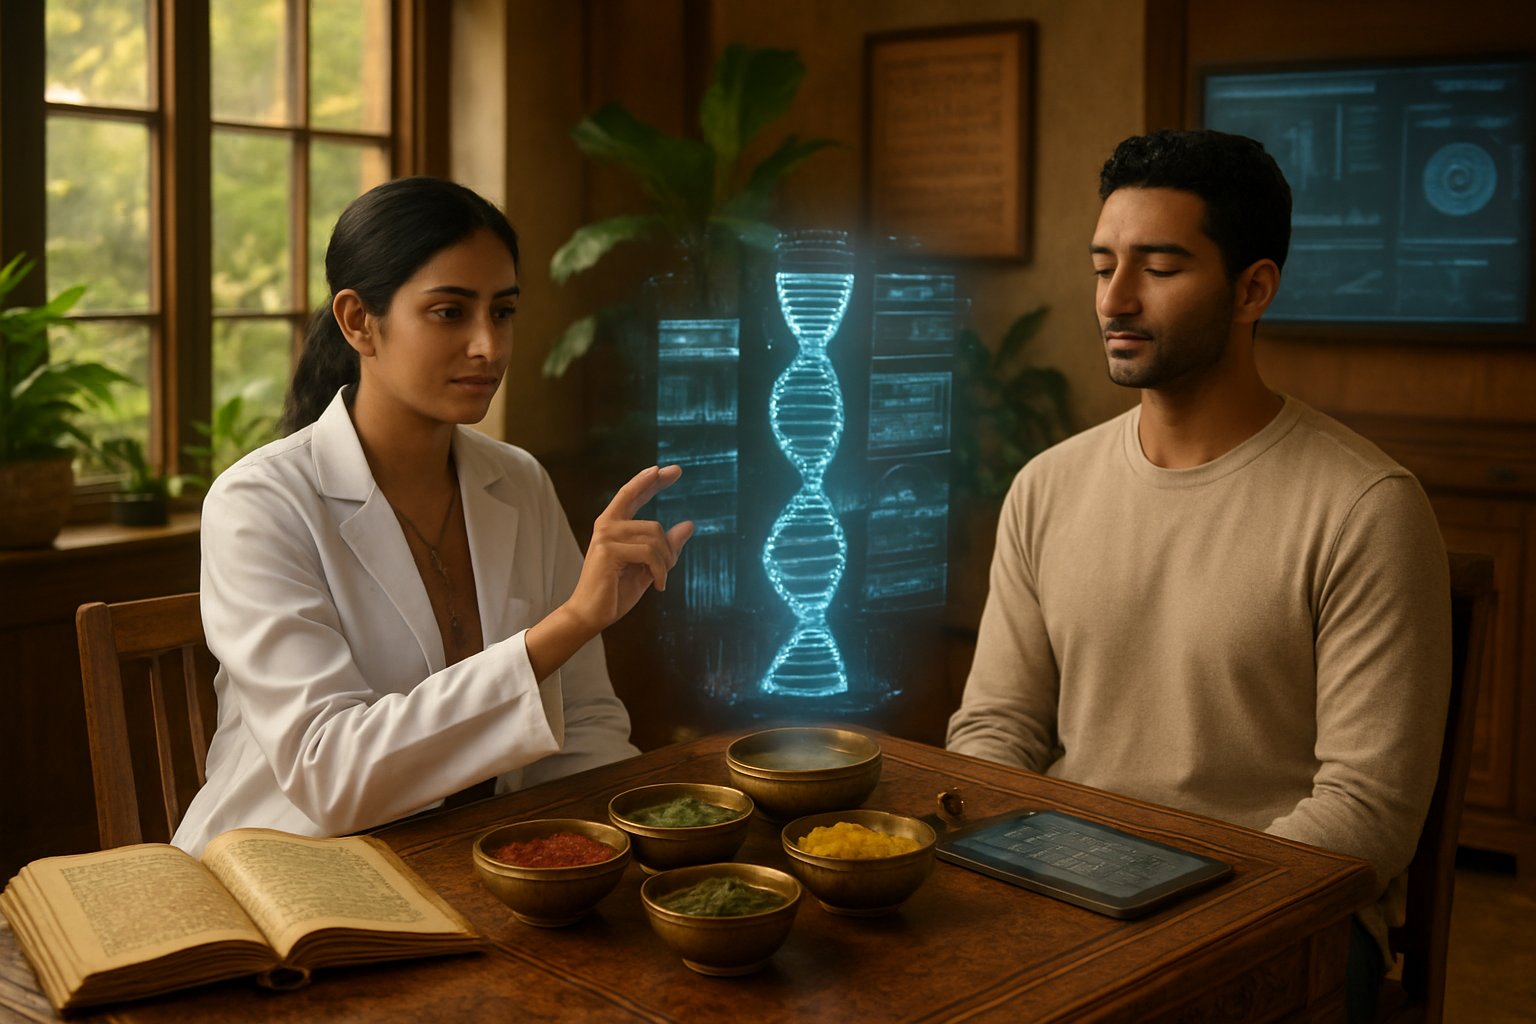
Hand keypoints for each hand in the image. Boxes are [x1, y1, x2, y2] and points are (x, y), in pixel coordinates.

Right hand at [525, 466, 693, 680]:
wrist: (590, 615)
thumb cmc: (616, 592)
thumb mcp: (648, 566)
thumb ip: (666, 546)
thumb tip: (689, 524)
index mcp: (613, 525)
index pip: (632, 494)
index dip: (651, 480)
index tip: (673, 470)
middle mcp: (607, 525)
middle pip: (652, 523)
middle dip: (668, 543)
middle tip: (671, 544)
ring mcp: (606, 535)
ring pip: (654, 539)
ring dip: (664, 564)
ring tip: (659, 581)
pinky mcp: (607, 549)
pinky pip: (649, 553)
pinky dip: (659, 571)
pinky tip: (656, 586)